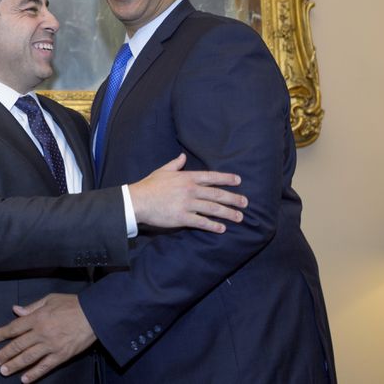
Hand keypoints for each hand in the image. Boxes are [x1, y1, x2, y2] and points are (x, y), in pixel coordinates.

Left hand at [0, 294, 94, 382]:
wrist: (94, 314)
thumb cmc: (73, 304)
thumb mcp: (50, 299)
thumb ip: (32, 307)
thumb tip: (16, 310)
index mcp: (38, 317)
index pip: (15, 327)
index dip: (2, 333)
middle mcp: (41, 332)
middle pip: (19, 345)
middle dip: (5, 353)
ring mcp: (51, 345)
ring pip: (28, 357)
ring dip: (14, 365)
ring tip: (4, 370)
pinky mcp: (61, 355)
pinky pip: (45, 366)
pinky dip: (34, 374)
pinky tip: (25, 379)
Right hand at [128, 153, 246, 232]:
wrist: (138, 200)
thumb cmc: (149, 185)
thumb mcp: (163, 171)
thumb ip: (175, 164)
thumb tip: (183, 156)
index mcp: (187, 177)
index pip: (211, 177)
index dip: (226, 179)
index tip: (239, 181)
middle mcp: (190, 190)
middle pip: (217, 194)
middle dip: (233, 198)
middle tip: (245, 203)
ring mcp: (187, 204)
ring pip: (213, 208)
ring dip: (228, 213)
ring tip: (239, 217)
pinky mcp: (182, 217)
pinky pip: (201, 222)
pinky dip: (213, 225)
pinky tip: (222, 228)